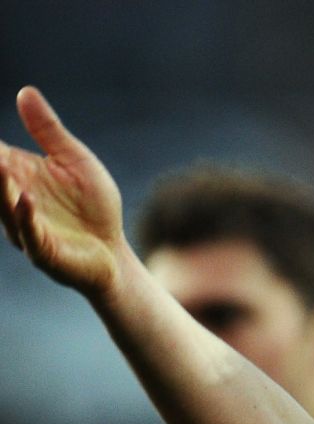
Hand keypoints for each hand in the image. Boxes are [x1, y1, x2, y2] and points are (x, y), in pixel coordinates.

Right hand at [0, 87, 129, 297]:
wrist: (113, 252)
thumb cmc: (92, 207)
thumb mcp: (74, 161)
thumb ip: (48, 131)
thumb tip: (26, 91)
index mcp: (15, 175)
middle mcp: (11, 200)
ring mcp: (23, 226)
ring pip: (4, 206)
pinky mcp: (43, 250)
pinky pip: (30, 233)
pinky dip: (26, 216)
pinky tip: (25, 198)